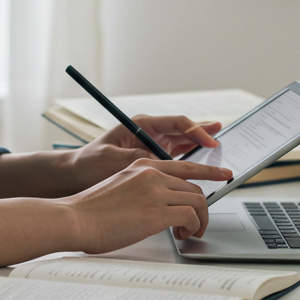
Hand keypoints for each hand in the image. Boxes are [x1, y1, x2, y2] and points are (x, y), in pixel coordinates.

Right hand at [58, 158, 233, 251]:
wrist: (75, 218)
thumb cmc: (91, 211)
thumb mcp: (120, 188)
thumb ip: (142, 189)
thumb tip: (160, 204)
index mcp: (142, 165)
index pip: (184, 166)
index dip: (208, 173)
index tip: (224, 175)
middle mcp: (151, 174)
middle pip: (195, 187)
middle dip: (201, 209)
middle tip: (193, 226)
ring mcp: (154, 191)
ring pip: (197, 201)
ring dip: (198, 221)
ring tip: (187, 233)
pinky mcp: (156, 211)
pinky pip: (190, 216)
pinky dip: (192, 228)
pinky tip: (181, 236)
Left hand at [64, 115, 221, 191]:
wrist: (77, 175)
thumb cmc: (90, 163)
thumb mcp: (112, 159)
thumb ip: (138, 158)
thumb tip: (159, 162)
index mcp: (141, 124)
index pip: (175, 123)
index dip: (195, 131)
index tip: (210, 142)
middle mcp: (149, 132)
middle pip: (183, 130)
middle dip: (203, 134)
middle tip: (223, 139)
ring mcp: (151, 144)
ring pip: (182, 143)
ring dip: (199, 147)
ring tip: (219, 148)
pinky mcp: (151, 158)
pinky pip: (176, 156)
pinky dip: (190, 161)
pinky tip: (202, 165)